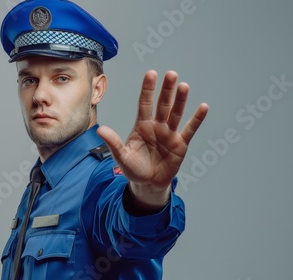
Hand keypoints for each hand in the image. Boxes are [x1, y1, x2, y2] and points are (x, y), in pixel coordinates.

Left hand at [97, 70, 208, 206]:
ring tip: (184, 86)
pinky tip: (203, 107)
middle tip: (171, 74)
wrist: (148, 183)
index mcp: (142, 126)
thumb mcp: (122, 156)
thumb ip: (113, 143)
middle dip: (166, 90)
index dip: (148, 89)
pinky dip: (197, 119)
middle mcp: (157, 126)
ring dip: (180, 100)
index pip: (145, 103)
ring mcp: (169, 134)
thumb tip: (100, 130)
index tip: (151, 74)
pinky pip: (189, 129)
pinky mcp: (180, 144)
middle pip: (162, 104)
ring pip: (176, 113)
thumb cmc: (134, 168)